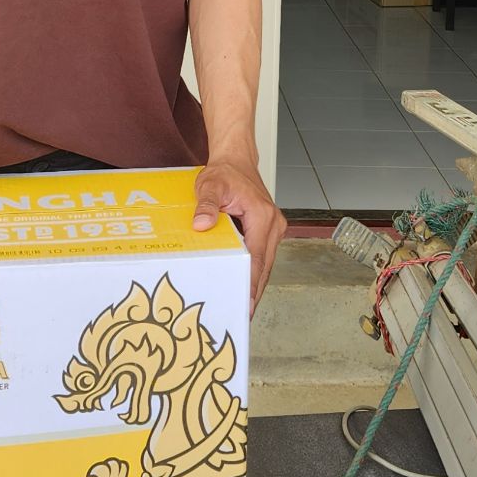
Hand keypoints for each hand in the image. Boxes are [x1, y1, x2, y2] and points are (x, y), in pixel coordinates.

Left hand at [193, 155, 285, 308]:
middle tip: (243, 316)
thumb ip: (207, 205)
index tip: (247, 304)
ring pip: (265, 263)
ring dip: (255, 283)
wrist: (237, 160)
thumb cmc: (226, 172)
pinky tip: (243, 285)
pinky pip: (261, 255)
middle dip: (254, 292)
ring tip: (243, 307)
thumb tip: (202, 224)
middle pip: (264, 266)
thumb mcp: (210, 185)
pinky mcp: (267, 231)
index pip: (257, 257)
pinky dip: (253, 271)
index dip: (251, 283)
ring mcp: (272, 229)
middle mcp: (273, 224)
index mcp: (263, 216)